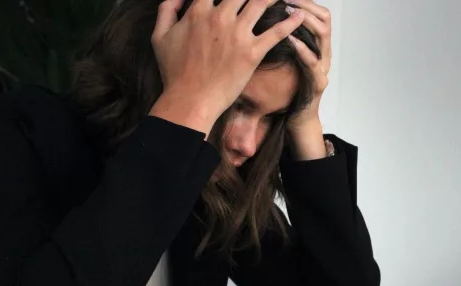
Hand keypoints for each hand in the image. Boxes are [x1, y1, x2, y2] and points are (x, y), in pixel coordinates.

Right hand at [148, 0, 304, 135]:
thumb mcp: (159, 37)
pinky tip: (300, 15)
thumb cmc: (174, 72)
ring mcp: (237, 35)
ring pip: (261, 3)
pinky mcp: (252, 53)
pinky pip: (276, 33)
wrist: (190, 100)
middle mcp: (219, 17)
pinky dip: (290, 22)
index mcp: (198, 11)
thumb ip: (167, 10)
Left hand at [285, 0, 331, 159]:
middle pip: (324, 18)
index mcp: (316, 45)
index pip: (318, 12)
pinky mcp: (318, 83)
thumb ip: (279, 39)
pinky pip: (313, 62)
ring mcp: (323, 67)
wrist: (296, 118)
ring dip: (306, 20)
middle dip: (305, 5)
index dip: (305, 1)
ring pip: (324, 35)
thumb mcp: (283, 58)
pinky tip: (290, 39)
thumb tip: (262, 19)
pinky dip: (302, 49)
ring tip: (289, 11)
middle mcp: (323, 52)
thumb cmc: (287, 88)